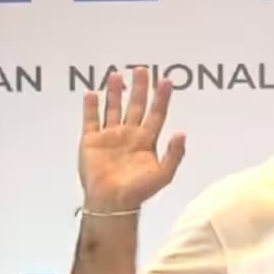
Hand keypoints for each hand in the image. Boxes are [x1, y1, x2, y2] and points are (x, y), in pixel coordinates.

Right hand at [78, 67, 185, 210]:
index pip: (156, 114)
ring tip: (117, 75)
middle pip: (135, 106)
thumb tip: (182, 133)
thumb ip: (174, 154)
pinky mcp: (91, 142)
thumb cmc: (139, 191)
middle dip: (139, 88)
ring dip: (115, 93)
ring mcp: (110, 137)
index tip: (166, 81)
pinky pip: (91, 120)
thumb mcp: (164, 174)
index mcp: (146, 141)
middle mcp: (129, 136)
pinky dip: (91, 107)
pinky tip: (92, 93)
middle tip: (141, 70)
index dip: (161, 98)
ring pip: (113, 109)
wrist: (113, 203)